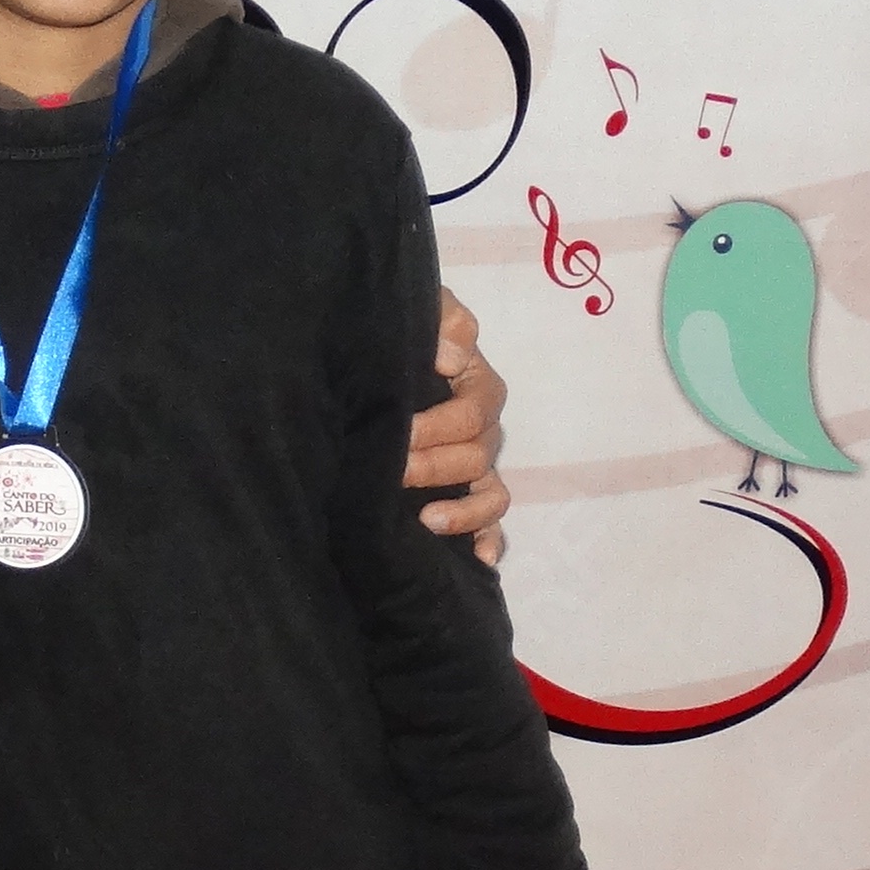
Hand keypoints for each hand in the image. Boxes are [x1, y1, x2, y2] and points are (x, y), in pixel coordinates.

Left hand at [406, 292, 511, 568]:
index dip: (438, 425)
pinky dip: (489, 541)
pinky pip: (492, 523)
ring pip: (491, 494)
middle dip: (435, 466)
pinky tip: (479, 560)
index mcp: (476, 385)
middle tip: (394, 472)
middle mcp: (482, 429)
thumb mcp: (425, 309)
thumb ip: (444, 319)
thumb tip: (451, 357)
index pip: (474, 410)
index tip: (401, 431)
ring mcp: (477, 466)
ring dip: (464, 512)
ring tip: (427, 520)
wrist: (377, 358)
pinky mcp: (469, 496)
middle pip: (477, 455)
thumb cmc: (405, 336)